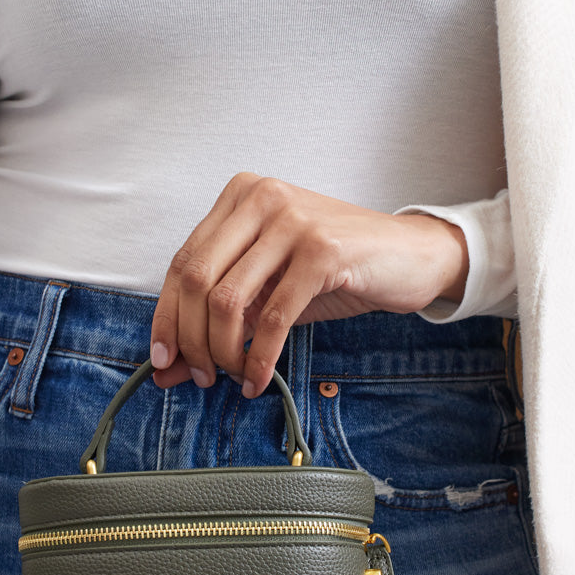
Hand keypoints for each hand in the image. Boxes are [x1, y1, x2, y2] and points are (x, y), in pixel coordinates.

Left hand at [148, 173, 468, 396]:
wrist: (411, 256)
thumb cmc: (335, 270)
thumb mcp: (269, 289)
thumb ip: (219, 318)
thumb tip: (167, 367)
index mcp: (241, 195)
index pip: (183, 261)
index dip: (166, 316)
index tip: (163, 358)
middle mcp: (262, 197)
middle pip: (196, 279)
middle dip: (191, 338)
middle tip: (200, 375)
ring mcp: (293, 220)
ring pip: (229, 300)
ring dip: (223, 351)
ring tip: (232, 376)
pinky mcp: (323, 250)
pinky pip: (274, 317)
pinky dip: (260, 357)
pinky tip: (258, 378)